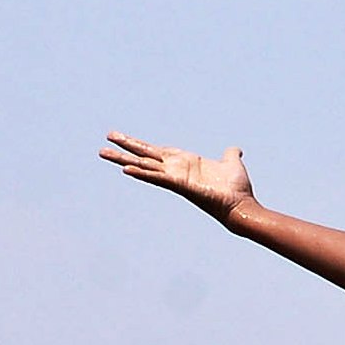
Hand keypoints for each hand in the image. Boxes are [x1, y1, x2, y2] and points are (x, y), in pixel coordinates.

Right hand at [103, 134, 255, 220]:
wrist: (241, 205)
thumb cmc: (237, 189)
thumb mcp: (232, 164)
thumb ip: (230, 155)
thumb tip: (235, 149)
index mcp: (185, 162)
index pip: (157, 151)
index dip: (141, 144)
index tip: (124, 138)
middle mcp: (176, 169)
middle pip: (145, 155)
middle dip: (126, 146)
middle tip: (106, 139)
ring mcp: (175, 177)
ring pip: (144, 165)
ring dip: (123, 159)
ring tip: (103, 153)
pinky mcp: (179, 185)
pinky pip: (157, 178)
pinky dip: (143, 173)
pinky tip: (126, 168)